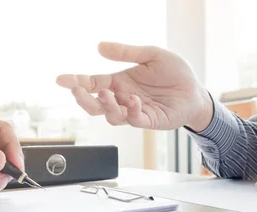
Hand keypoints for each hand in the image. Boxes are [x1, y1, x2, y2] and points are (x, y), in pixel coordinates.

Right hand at [56, 42, 212, 131]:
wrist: (196, 91)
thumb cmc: (175, 74)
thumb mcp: (151, 55)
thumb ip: (126, 53)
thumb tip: (99, 46)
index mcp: (120, 82)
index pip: (93, 83)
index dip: (76, 82)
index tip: (61, 79)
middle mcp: (123, 98)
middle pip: (95, 105)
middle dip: (84, 99)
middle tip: (78, 91)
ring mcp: (135, 111)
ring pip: (111, 116)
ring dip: (106, 106)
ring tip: (109, 94)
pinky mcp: (149, 121)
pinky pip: (134, 120)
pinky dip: (131, 111)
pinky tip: (134, 100)